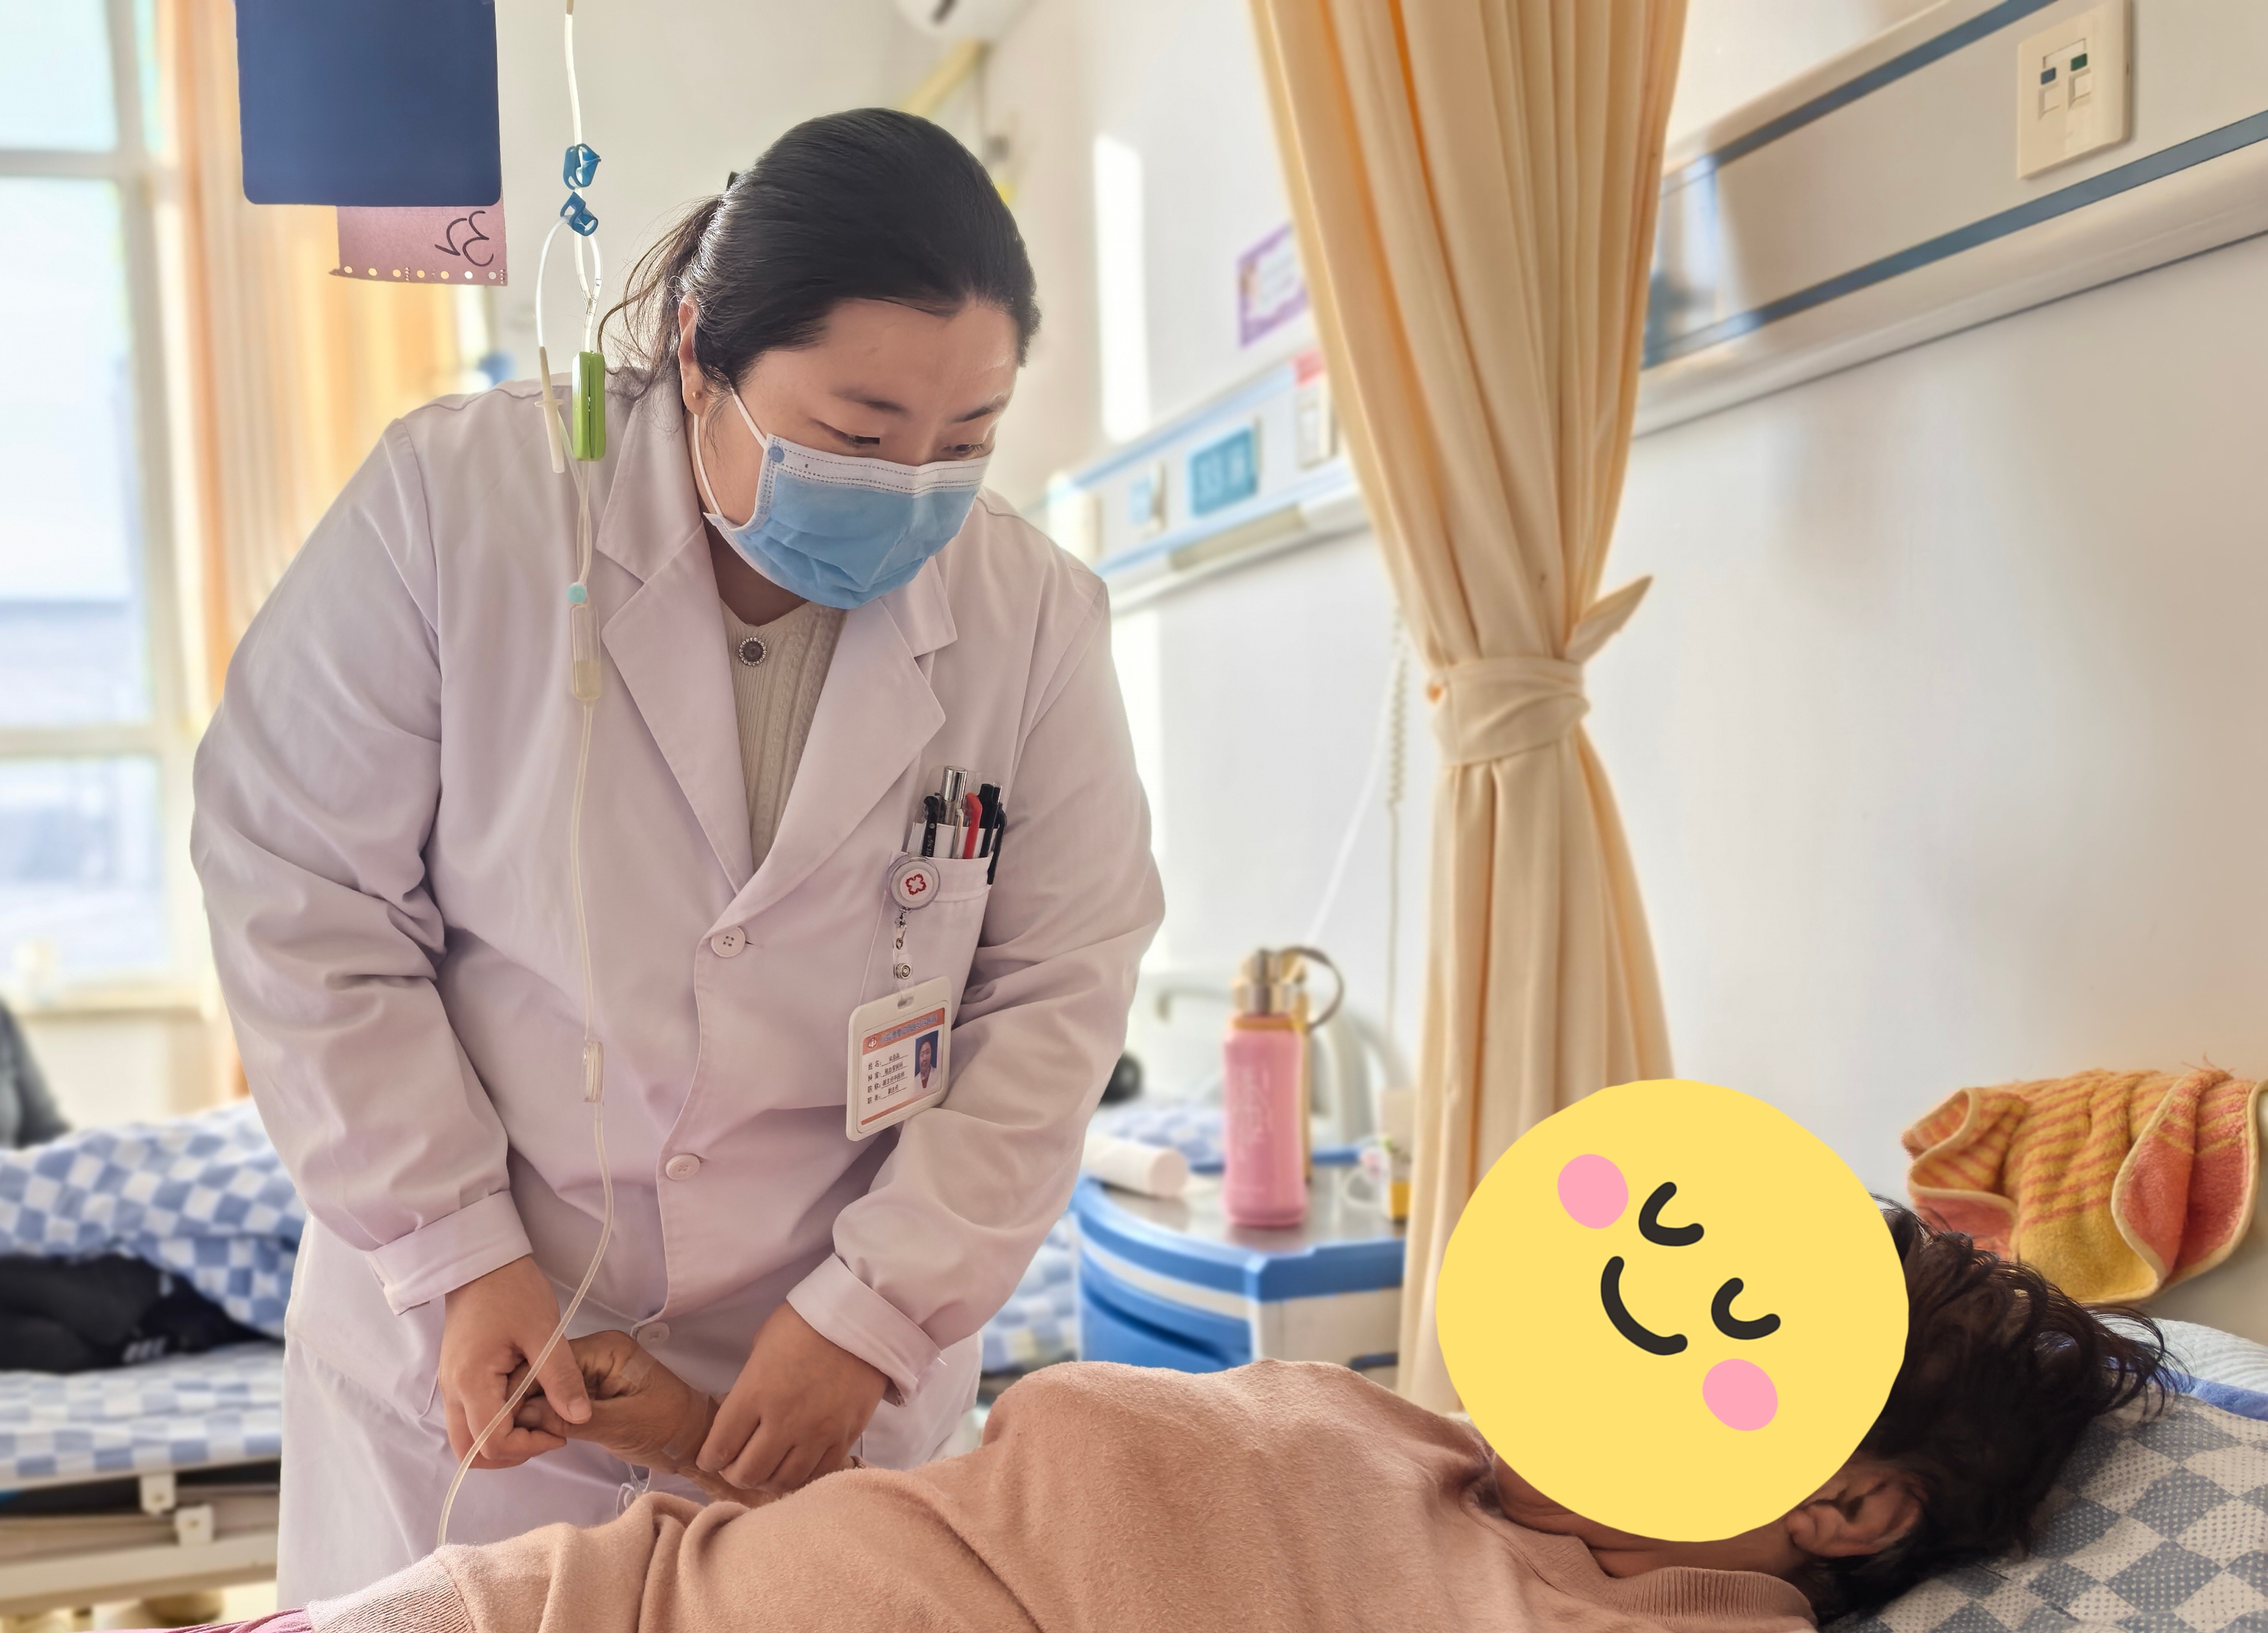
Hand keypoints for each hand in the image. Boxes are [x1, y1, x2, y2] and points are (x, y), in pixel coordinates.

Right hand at [438, 1255, 589, 1467]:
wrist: (482, 1262)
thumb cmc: (512, 1291)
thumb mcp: (544, 1332)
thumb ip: (560, 1379)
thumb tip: (579, 1418)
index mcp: (471, 1383)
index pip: (492, 1443)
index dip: (529, 1447)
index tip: (561, 1429)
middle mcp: (453, 1392)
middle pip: (471, 1453)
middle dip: (511, 1453)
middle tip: (547, 1431)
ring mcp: (451, 1386)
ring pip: (467, 1438)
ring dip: (502, 1440)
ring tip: (539, 1416)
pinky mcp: (458, 1377)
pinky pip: (470, 1417)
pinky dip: (495, 1423)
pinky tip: (525, 1402)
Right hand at [517, 1331, 783, 1506]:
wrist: (695, 1440)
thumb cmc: (669, 1428)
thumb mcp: (621, 1425)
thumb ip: (573, 1420)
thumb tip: (525, 1417)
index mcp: (605, 1348)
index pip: (551, 1363)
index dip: (523, 1390)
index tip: (502, 1419)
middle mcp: (594, 1353)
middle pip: (543, 1374)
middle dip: (523, 1402)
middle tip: (509, 1435)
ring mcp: (590, 1372)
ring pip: (546, 1388)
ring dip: (531, 1412)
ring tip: (519, 1439)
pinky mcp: (589, 1392)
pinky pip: (556, 1400)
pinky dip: (544, 1417)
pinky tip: (533, 1435)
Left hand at [697, 1303, 887, 1491]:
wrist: (863, 1317)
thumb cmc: (807, 1322)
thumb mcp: (763, 1343)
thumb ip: (750, 1382)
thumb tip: (742, 1409)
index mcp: (755, 1393)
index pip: (720, 1447)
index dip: (709, 1459)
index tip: (710, 1458)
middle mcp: (784, 1421)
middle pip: (748, 1473)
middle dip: (734, 1474)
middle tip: (735, 1465)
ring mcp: (817, 1433)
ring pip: (782, 1481)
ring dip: (767, 1480)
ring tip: (765, 1469)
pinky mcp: (845, 1437)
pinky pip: (817, 1474)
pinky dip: (801, 1477)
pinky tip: (795, 1466)